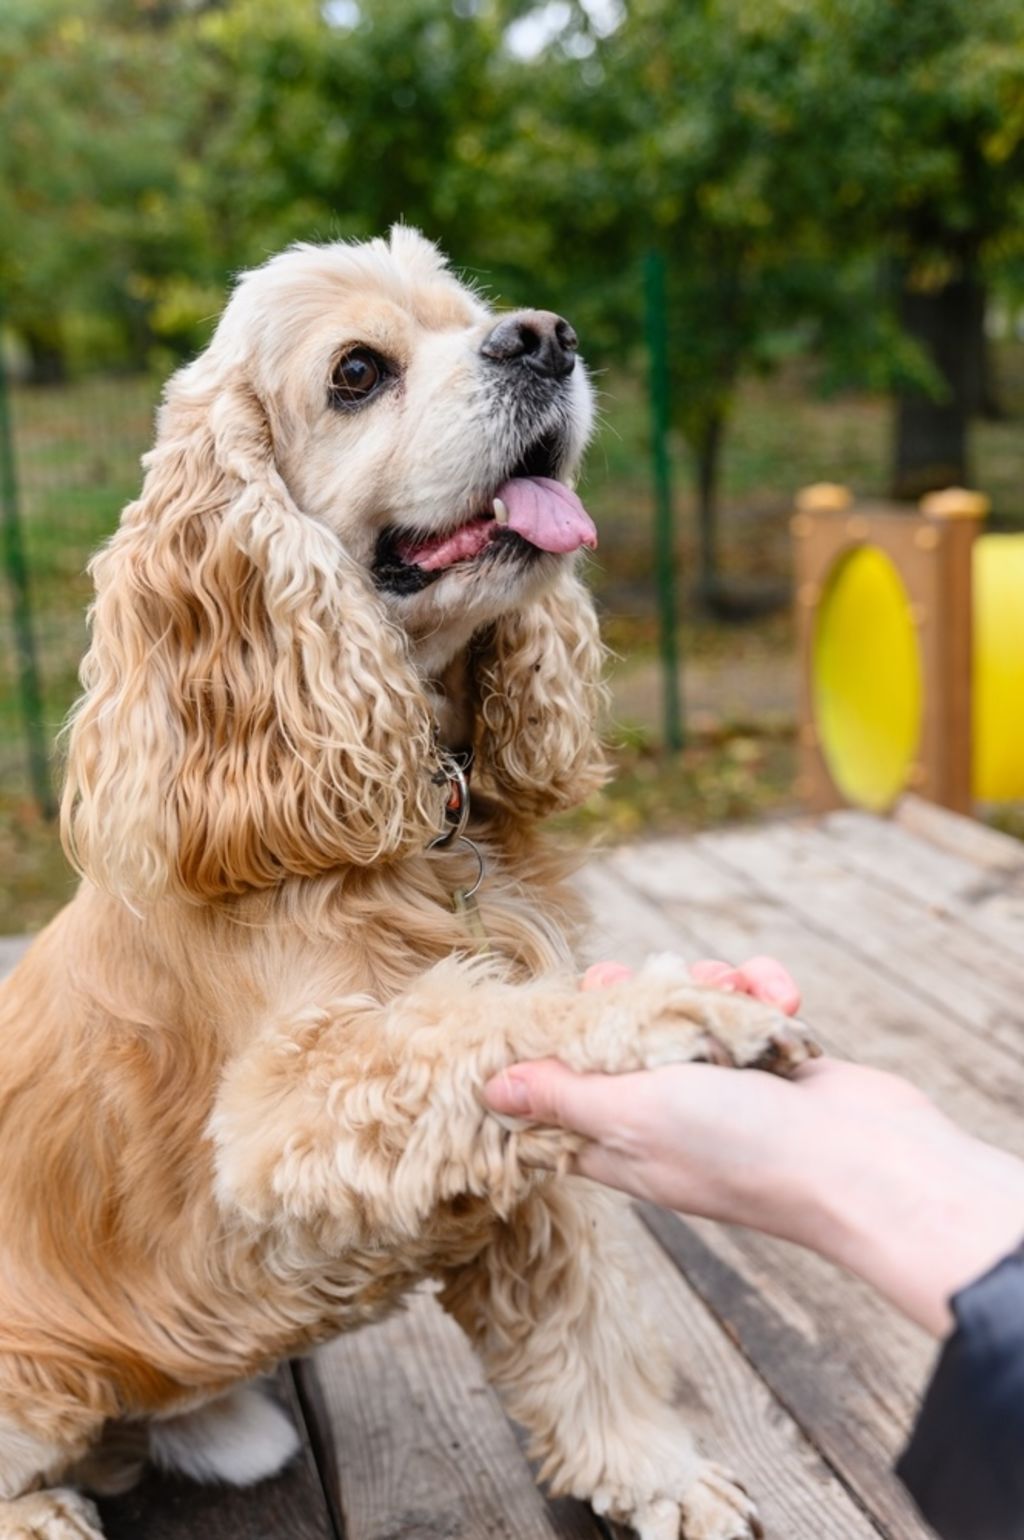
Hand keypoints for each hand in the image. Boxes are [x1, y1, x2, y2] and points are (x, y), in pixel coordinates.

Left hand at [485, 961, 1023, 1336]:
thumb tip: (491, 1090)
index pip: (562, 1095)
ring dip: (709, 984)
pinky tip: (780, 996)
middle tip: (642, 981)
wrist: (869, 1163)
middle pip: (624, 1036)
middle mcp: (667, 1115)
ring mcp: (723, 1088)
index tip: (562, 1005)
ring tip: (732, 989)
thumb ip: (566, 1095)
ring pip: (689, 1010)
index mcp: (621, 1142)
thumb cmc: (743, 1149)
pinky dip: (763, 991)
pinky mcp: (771, 1062)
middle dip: (635, 995)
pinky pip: (749, 1006)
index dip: (555, 1047)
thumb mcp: (636, 1114)